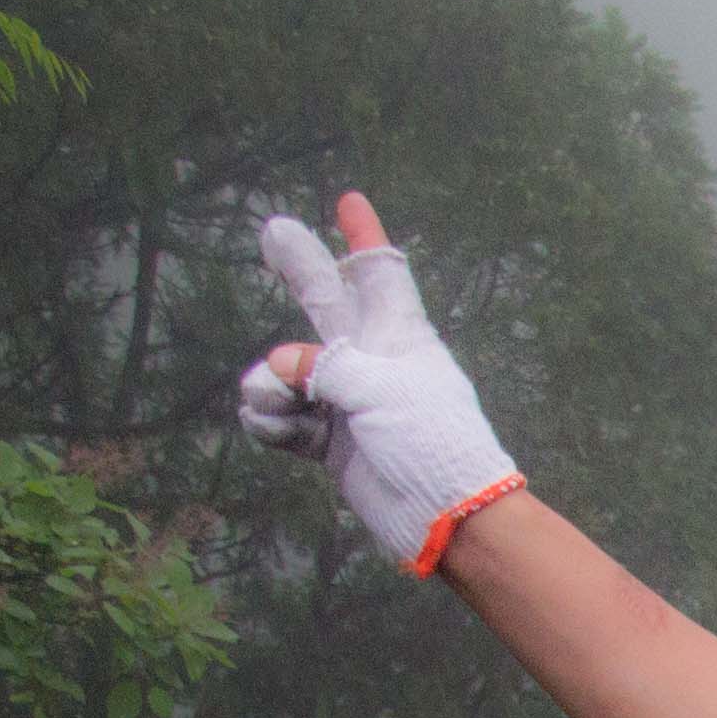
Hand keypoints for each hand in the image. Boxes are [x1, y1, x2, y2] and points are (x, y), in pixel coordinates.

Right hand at [237, 192, 525, 573]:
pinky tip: (276, 429)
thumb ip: (324, 364)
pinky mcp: (329, 442)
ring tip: (279, 405)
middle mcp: (370, 361)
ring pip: (287, 370)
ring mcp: (347, 401)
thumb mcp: (380, 387)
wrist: (445, 515)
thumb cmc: (430, 441)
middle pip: (327, 302)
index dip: (363, 238)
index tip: (351, 202)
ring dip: (270, 384)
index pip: (379, 274)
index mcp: (397, 336)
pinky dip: (271, 422)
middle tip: (273, 232)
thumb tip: (280, 366)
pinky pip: (281, 418)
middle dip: (302, 268)